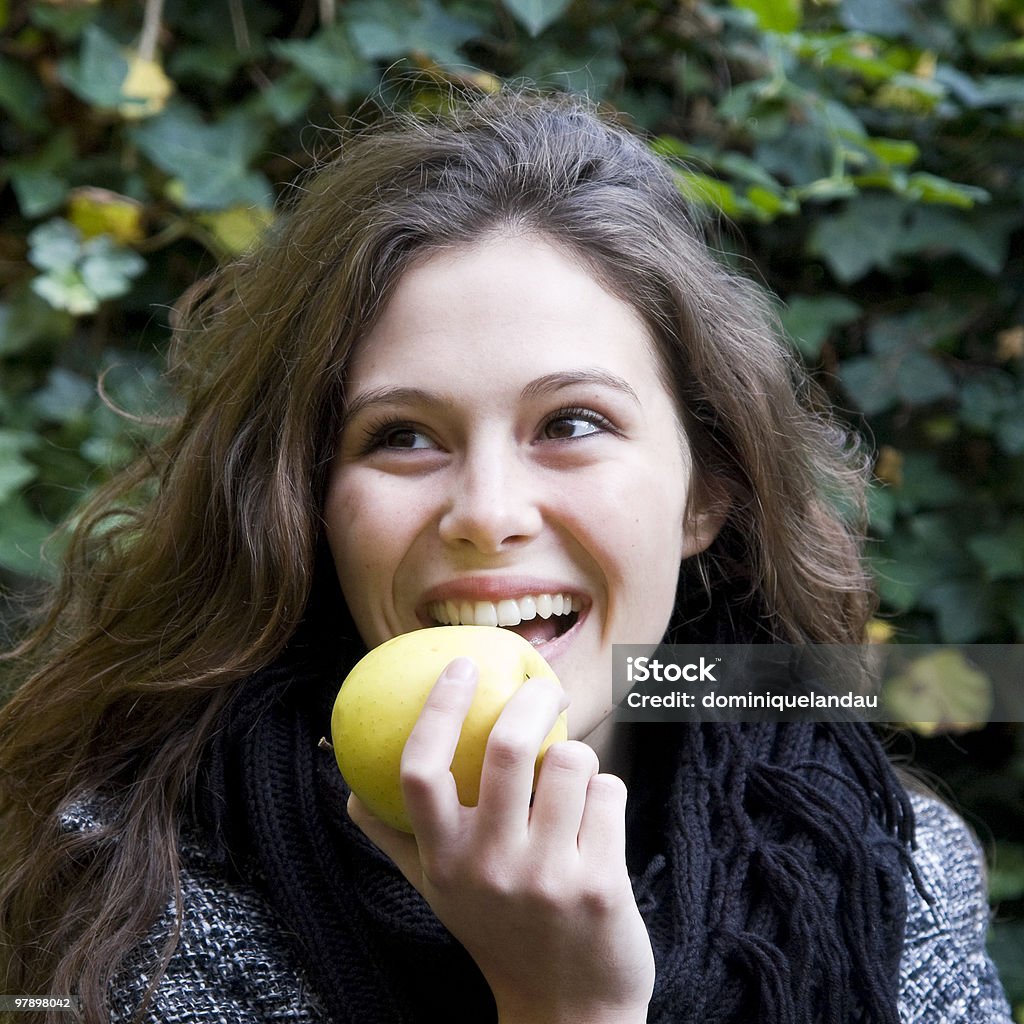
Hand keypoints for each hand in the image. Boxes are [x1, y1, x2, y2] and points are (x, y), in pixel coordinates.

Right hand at [347, 656, 654, 1023]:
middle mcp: (488, 867)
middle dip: (533, 697)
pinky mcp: (600, 884)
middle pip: (507, 747)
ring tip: (573, 778)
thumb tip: (348, 792)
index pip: (420, 770)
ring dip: (577, 755)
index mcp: (442, 860)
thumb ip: (394, 839)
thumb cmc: (498, 932)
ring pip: (570, 760)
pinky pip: (609, 793)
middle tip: (543, 686)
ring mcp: (546, 878)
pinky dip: (606, 793)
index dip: (438, 708)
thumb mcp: (438, 891)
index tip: (461, 665)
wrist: (566, 1012)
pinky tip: (599, 821)